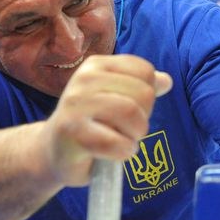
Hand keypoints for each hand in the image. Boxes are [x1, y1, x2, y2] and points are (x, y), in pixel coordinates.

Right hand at [44, 54, 171, 186]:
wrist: (53, 152)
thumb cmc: (90, 125)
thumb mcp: (114, 100)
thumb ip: (140, 88)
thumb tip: (166, 80)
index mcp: (96, 65)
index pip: (144, 71)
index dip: (148, 95)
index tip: (131, 109)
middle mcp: (83, 79)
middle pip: (142, 93)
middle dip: (143, 118)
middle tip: (126, 130)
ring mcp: (75, 105)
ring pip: (130, 113)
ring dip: (134, 136)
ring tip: (122, 141)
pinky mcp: (71, 133)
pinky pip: (116, 142)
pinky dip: (124, 152)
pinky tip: (114, 153)